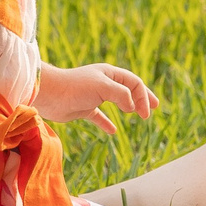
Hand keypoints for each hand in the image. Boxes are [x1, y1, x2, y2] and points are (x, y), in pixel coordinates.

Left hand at [33, 62, 158, 134]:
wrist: (50, 94)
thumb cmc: (76, 87)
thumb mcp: (104, 87)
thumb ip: (122, 95)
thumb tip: (132, 106)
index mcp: (109, 74)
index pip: (134, 83)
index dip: (143, 96)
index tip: (144, 113)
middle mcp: (103, 83)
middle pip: (128, 90)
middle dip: (142, 98)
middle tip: (155, 107)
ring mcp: (93, 96)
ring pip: (116, 102)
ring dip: (128, 108)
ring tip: (139, 115)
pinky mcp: (83, 108)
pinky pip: (99, 116)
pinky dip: (107, 123)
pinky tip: (113, 131)